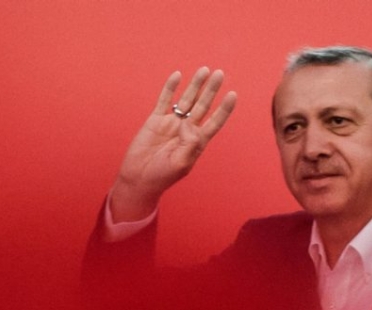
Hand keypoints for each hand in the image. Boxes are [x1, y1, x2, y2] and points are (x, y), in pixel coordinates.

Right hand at [110, 67, 236, 220]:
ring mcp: (171, 123)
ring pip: (186, 100)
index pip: (215, 121)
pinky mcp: (155, 120)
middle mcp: (186, 130)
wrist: (139, 177)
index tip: (233, 94)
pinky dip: (170, 88)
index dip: (224, 109)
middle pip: (203, 106)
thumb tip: (190, 123)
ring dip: (195, 85)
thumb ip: (190, 144)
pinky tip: (178, 75)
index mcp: (196, 142)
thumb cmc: (162, 175)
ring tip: (204, 70)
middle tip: (220, 74)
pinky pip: (164, 100)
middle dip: (211, 90)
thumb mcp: (181, 163)